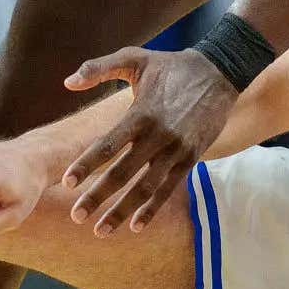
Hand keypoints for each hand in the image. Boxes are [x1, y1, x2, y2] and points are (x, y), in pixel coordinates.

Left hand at [59, 46, 238, 235]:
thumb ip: (98, 68)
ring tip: (100, 230)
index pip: (108, 145)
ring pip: (145, 188)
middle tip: (76, 215)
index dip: (86, 164)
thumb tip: (67, 82)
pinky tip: (135, 226)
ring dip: (122, 211)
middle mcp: (158, 135)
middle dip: (98, 197)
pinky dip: (152, 209)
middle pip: (123, 173)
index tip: (67, 183)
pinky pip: (169, 188)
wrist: (221, 72)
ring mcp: (177, 149)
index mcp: (141, 113)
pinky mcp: (191, 158)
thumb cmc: (172, 66)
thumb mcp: (135, 58)